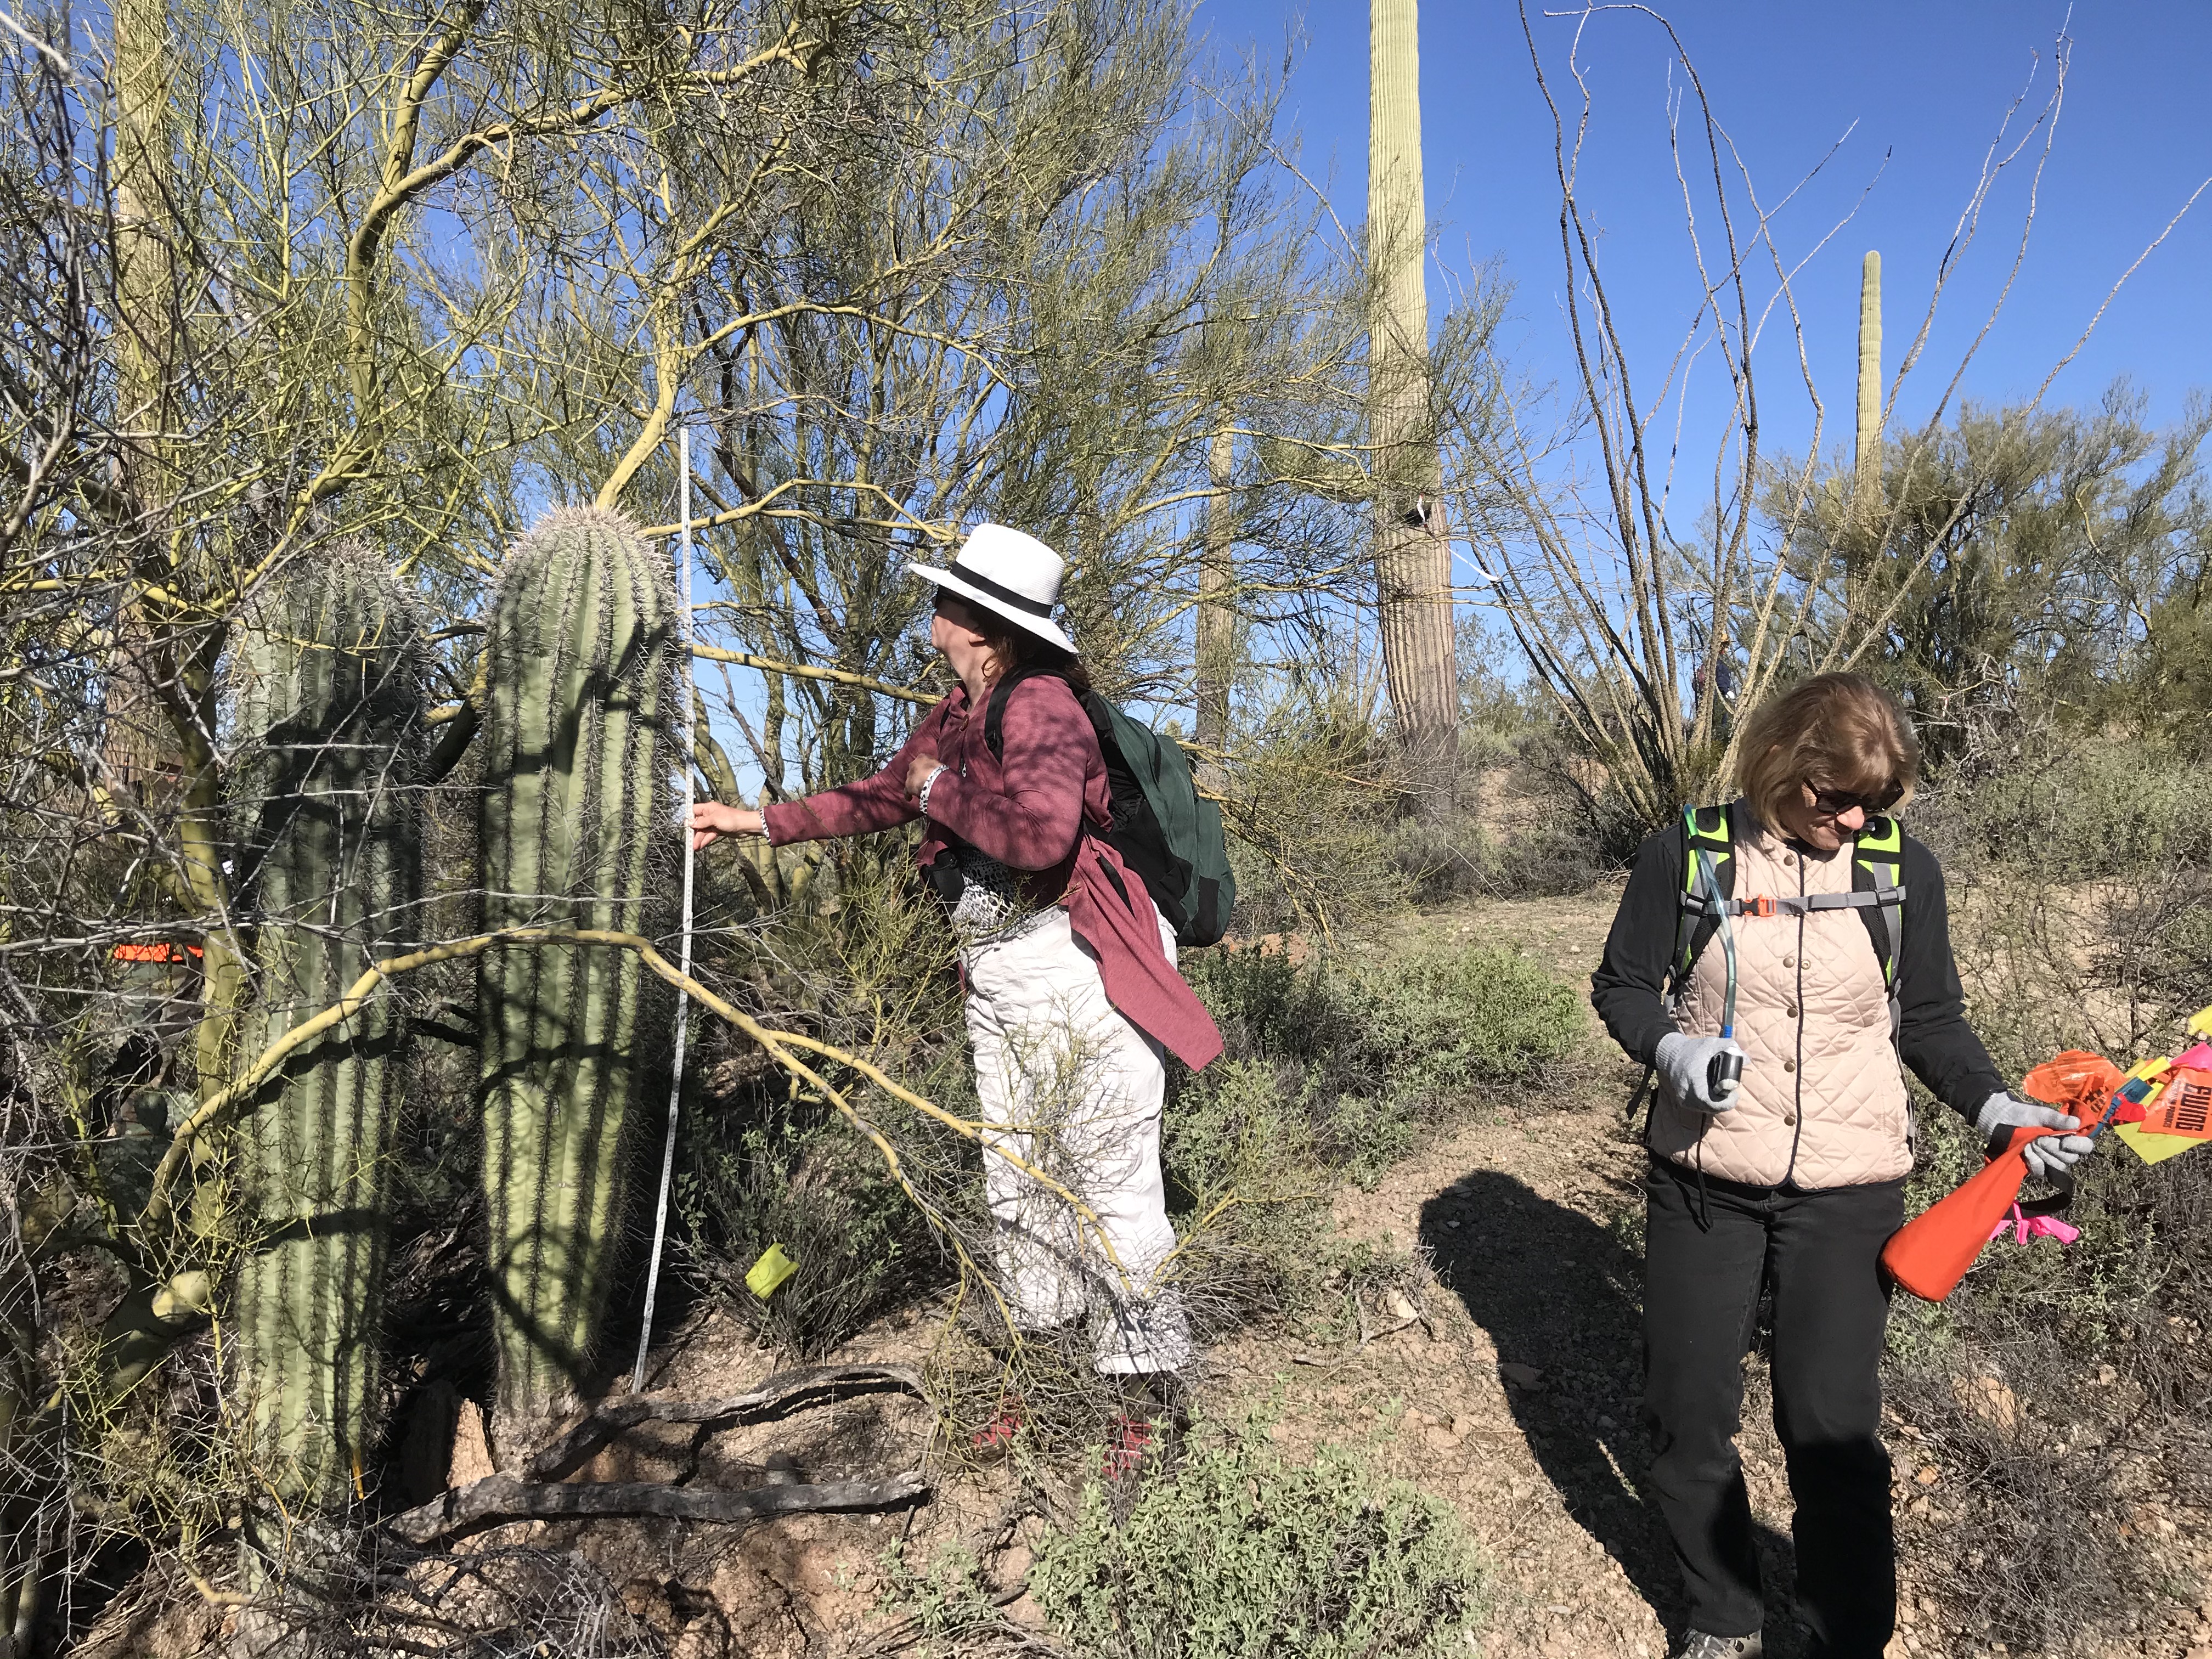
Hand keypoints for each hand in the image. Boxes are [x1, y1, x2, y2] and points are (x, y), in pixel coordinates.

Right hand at [689, 800, 763, 850]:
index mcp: (708, 808)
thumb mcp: (714, 820)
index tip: (685, 827)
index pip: (694, 811)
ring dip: (698, 839)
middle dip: (693, 832)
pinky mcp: (718, 830)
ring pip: (703, 831)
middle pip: (697, 823)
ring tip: (694, 848)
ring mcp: (713, 823)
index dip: (689, 818)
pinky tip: (700, 846)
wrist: (745, 826)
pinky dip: (705, 840)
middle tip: (689, 842)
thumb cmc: (730, 819)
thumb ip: (701, 822)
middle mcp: (709, 815)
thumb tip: (689, 823)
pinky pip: (708, 835)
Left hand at [904, 751, 944, 799]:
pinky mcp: (908, 785)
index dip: (925, 767)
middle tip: (924, 781)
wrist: (935, 779)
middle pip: (914, 770)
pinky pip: (906, 790)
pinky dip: (908, 794)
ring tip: (918, 790)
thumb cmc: (941, 771)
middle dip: (918, 775)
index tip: (928, 772)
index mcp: (922, 757)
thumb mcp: (939, 765)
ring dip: (914, 783)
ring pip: (910, 779)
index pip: (922, 761)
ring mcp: (909, 774)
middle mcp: (913, 764)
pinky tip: (909, 799)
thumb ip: (934, 767)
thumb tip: (935, 772)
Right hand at [1655, 1031, 1745, 1113]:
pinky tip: (1711, 1093)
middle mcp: (1687, 1094)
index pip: (1711, 1102)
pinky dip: (1708, 1103)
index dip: (1726, 1102)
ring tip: (1721, 1091)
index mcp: (1694, 1081)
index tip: (1734, 1093)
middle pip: (1712, 1108)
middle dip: (1724, 1102)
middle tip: (1730, 1092)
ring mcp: (1684, 1099)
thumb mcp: (1712, 1043)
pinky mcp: (1682, 1101)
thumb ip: (1731, 1048)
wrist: (1671, 1055)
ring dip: (1717, 1104)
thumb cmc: (1693, 1050)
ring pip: (1706, 1109)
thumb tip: (1746, 1060)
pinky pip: (1699, 1107)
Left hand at [1976, 1091, 2092, 1180]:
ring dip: (2043, 1154)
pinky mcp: (2036, 1165)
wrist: (2000, 1120)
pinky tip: (2025, 1151)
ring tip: (2031, 1143)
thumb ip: (2058, 1119)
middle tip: (2040, 1139)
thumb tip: (2077, 1123)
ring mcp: (2049, 1159)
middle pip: (2070, 1158)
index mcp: (2067, 1135)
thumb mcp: (2041, 1113)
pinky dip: (2033, 1161)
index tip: (2065, 1140)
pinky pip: (2041, 1171)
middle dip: (2054, 1148)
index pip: (2085, 1146)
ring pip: (2057, 1166)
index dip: (2078, 1146)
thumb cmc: (2024, 1114)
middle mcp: (2061, 1149)